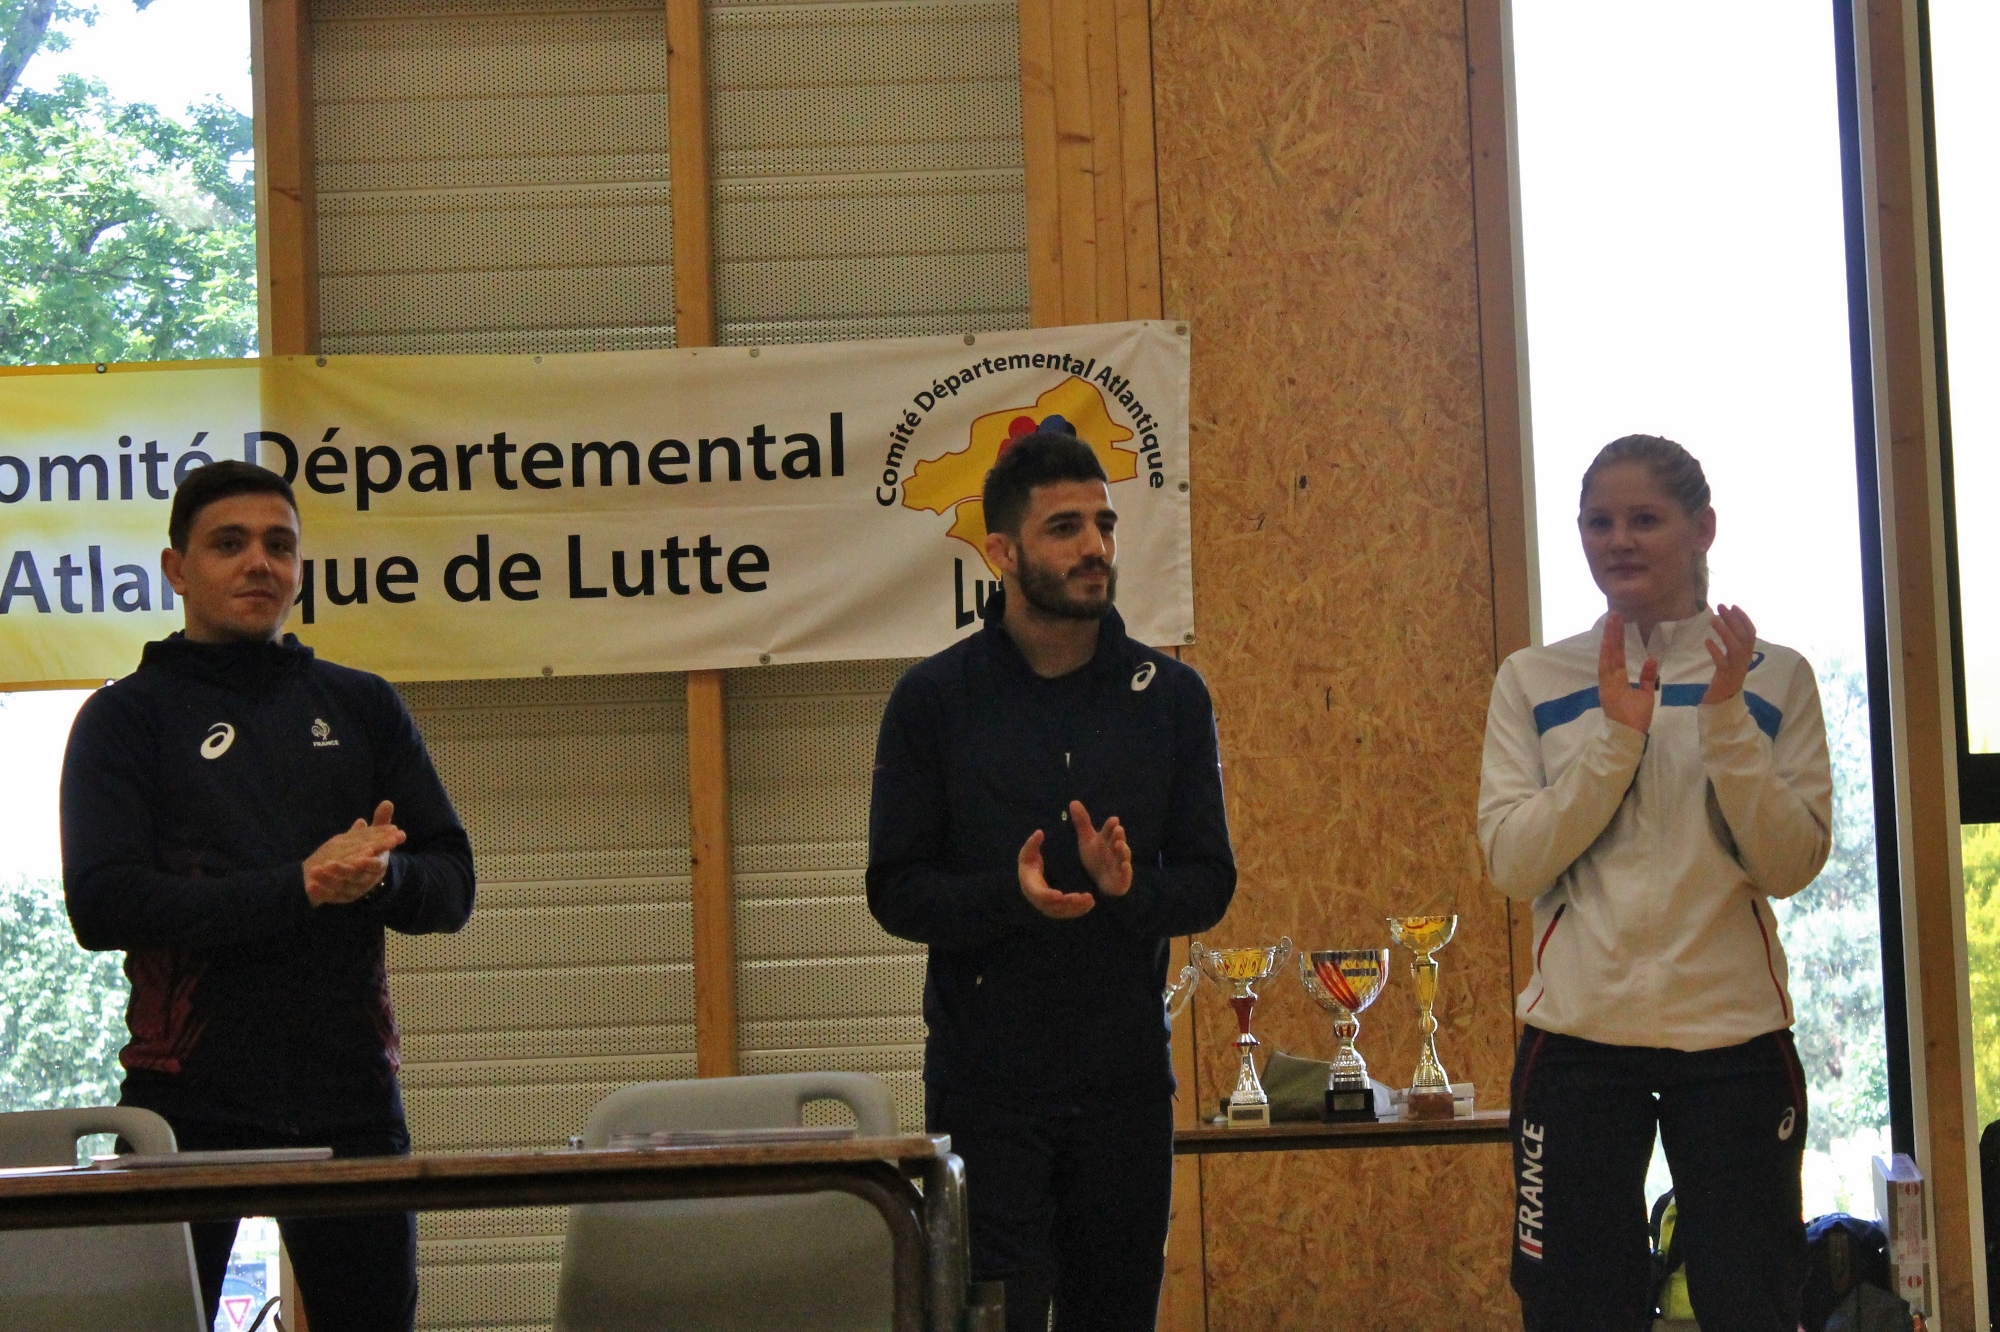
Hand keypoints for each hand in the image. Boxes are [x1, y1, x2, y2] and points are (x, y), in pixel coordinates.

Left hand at [304, 801, 404, 906]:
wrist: (365, 874)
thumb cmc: (371, 851)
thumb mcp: (376, 836)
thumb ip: (381, 821)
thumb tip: (387, 802)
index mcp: (378, 864)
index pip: (375, 865)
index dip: (368, 862)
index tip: (359, 856)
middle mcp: (367, 879)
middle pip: (357, 876)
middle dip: (343, 870)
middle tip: (329, 864)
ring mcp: (355, 889)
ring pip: (342, 886)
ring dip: (329, 879)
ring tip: (315, 871)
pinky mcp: (342, 897)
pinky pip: (331, 896)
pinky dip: (321, 891)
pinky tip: (310, 885)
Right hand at [1018, 829, 1095, 919]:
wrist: (1029, 878)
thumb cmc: (1029, 863)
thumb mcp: (1028, 852)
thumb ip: (1032, 843)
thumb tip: (1039, 833)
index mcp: (1030, 887)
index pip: (1039, 894)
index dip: (1048, 896)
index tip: (1060, 894)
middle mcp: (1039, 900)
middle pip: (1053, 906)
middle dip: (1068, 903)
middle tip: (1083, 897)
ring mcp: (1048, 906)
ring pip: (1063, 912)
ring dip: (1077, 908)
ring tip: (1090, 900)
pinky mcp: (1057, 908)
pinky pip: (1068, 912)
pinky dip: (1079, 910)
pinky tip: (1090, 903)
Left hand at [1071, 801, 1131, 896]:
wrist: (1102, 880)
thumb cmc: (1096, 857)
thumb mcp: (1087, 839)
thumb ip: (1082, 822)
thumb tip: (1073, 801)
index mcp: (1108, 839)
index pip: (1110, 830)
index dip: (1111, 825)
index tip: (1113, 820)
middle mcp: (1117, 849)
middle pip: (1118, 840)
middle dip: (1118, 835)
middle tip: (1118, 829)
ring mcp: (1121, 863)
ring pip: (1124, 855)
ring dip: (1123, 850)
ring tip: (1119, 844)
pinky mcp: (1123, 877)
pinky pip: (1126, 873)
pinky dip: (1126, 869)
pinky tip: (1124, 866)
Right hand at [1598, 613, 1658, 732]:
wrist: (1630, 736)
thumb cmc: (1637, 719)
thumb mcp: (1645, 694)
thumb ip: (1647, 677)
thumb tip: (1651, 659)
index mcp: (1617, 680)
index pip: (1617, 656)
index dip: (1618, 640)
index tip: (1619, 623)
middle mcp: (1610, 679)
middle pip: (1611, 652)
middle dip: (1612, 633)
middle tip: (1614, 614)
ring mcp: (1607, 684)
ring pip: (1607, 656)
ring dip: (1610, 638)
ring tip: (1612, 621)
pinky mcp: (1607, 689)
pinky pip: (1606, 668)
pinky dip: (1607, 654)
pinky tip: (1609, 641)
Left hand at [1702, 604, 1757, 703]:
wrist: (1723, 703)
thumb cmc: (1725, 679)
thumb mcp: (1731, 660)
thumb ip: (1731, 645)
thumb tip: (1725, 624)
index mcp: (1747, 655)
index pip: (1751, 632)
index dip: (1743, 618)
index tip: (1733, 605)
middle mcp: (1745, 660)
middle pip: (1743, 636)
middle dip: (1732, 619)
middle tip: (1720, 605)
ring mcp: (1736, 668)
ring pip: (1735, 647)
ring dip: (1725, 631)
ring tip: (1713, 618)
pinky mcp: (1725, 677)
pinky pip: (1722, 662)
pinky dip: (1715, 651)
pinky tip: (1707, 641)